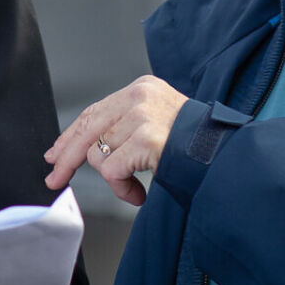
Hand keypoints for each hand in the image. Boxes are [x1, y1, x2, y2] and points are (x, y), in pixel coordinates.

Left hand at [43, 75, 186, 205]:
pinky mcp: (146, 140)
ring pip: (98, 154)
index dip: (71, 133)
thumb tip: (86, 148)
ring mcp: (143, 117)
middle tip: (55, 178)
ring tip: (133, 190)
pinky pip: (112, 170)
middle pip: (87, 128)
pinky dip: (121, 189)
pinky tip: (138, 195)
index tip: (55, 152)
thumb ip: (126, 128)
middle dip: (67, 157)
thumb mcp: (158, 124)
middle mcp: (139, 97)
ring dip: (113, 181)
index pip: (95, 111)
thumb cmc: (196, 148)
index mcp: (142, 89)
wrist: (229, 158)